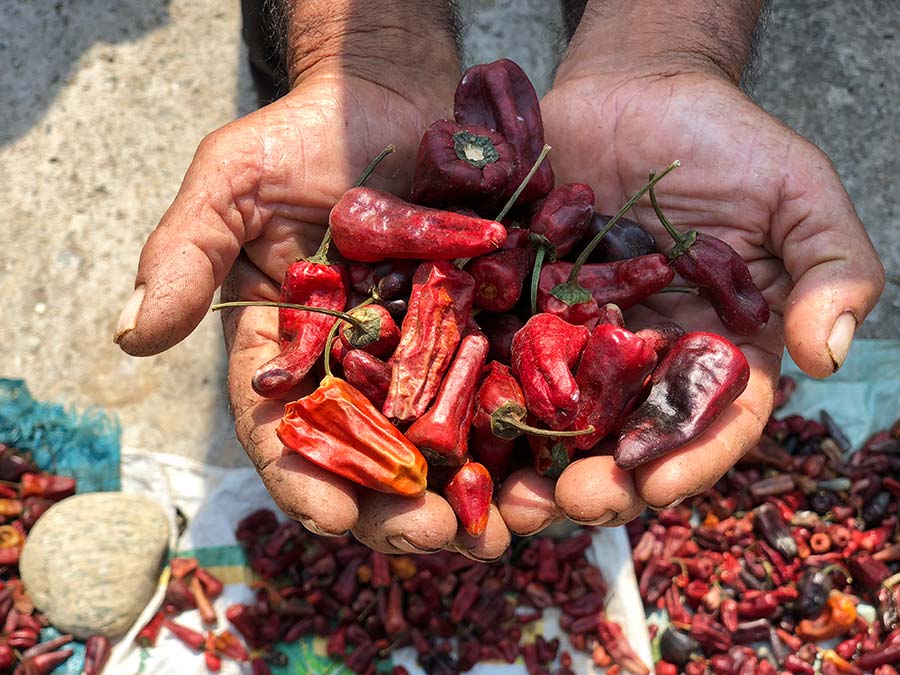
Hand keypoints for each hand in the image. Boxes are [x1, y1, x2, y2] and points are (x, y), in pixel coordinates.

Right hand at [113, 10, 513, 559]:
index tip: (332, 519)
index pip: (285, 429)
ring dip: (465, 494)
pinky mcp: (482, 333)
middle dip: (395, 507)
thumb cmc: (304, 136)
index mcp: (286, 349)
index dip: (303, 478)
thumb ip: (186, 254)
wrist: (392, 95)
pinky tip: (543, 471)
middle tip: (431, 538)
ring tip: (493, 531)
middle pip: (369, 456)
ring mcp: (421, 356)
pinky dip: (517, 436)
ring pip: (438, 443)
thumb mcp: (233, 184)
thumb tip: (128, 334)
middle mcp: (353, 368)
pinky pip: (500, 391)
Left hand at [502, 50, 882, 526]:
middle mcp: (644, 364)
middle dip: (598, 482)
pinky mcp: (522, 312)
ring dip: (529, 465)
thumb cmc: (725, 140)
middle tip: (566, 503)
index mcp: (715, 353)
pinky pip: (498, 357)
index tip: (653, 485)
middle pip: (624, 441)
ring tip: (502, 496)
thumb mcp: (796, 194)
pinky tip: (454, 422)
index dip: (687, 461)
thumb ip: (832, 267)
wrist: (635, 90)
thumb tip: (828, 355)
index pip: (710, 425)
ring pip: (554, 419)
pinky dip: (478, 393)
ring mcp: (577, 343)